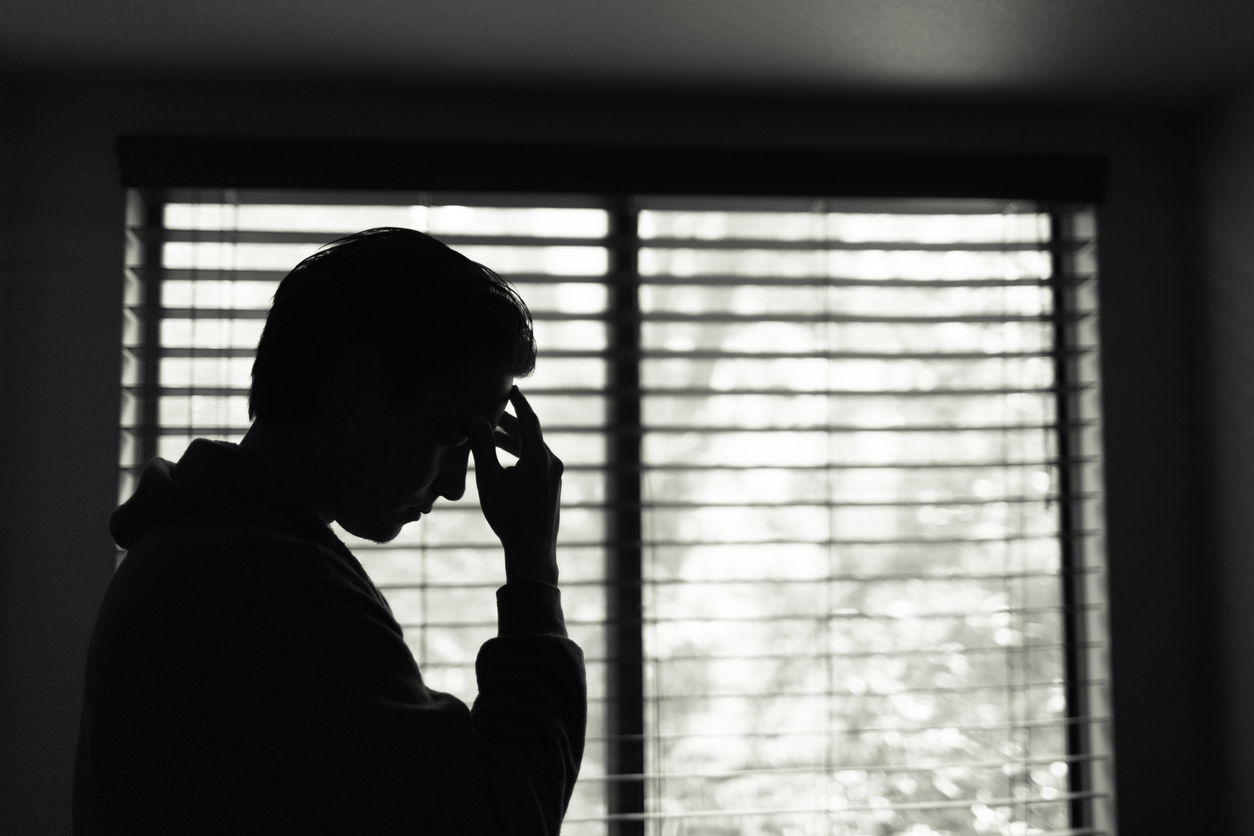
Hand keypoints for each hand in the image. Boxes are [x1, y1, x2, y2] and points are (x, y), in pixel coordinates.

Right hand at [467, 386, 562, 585]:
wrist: (532, 550)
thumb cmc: (509, 515)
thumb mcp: (489, 479)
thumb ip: (482, 447)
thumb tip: (475, 419)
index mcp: (540, 456)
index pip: (529, 419)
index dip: (518, 402)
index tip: (511, 388)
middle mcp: (552, 463)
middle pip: (530, 435)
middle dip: (509, 423)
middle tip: (490, 413)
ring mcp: (554, 477)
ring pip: (533, 450)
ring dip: (513, 442)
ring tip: (492, 436)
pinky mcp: (552, 489)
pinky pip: (536, 464)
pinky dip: (519, 456)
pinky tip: (504, 463)